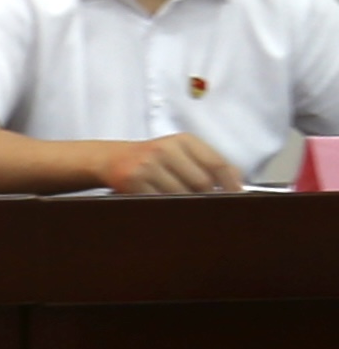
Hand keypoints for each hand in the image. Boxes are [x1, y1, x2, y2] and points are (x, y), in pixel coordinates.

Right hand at [106, 132, 240, 197]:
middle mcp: (165, 149)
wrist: (111, 158)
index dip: (231, 184)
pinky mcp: (133, 180)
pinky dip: (169, 208)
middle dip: (208, 198)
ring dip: (189, 205)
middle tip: (212, 207)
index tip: (237, 197)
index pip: (217, 163)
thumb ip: (207, 163)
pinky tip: (168, 206)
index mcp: (183, 140)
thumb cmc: (152, 158)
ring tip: (188, 207)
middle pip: (202, 182)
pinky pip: (161, 201)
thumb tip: (237, 184)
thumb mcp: (179, 151)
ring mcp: (147, 164)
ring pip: (182, 194)